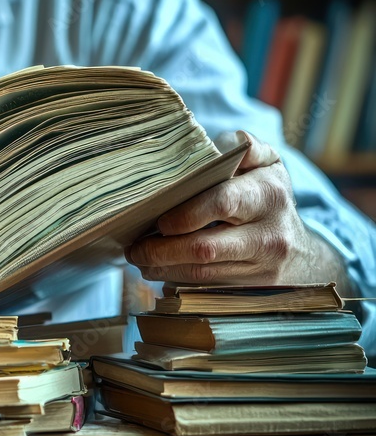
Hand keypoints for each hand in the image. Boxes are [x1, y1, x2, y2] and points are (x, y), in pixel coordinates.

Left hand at [125, 131, 345, 286]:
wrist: (301, 251)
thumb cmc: (269, 197)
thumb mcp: (266, 164)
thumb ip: (245, 146)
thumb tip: (222, 145)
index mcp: (269, 195)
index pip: (222, 203)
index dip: (185, 214)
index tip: (159, 220)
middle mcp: (269, 234)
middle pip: (205, 247)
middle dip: (161, 250)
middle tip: (134, 247)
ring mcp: (262, 266)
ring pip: (201, 273)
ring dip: (162, 268)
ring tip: (138, 258)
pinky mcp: (252, 290)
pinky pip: (205, 287)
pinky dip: (175, 279)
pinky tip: (157, 270)